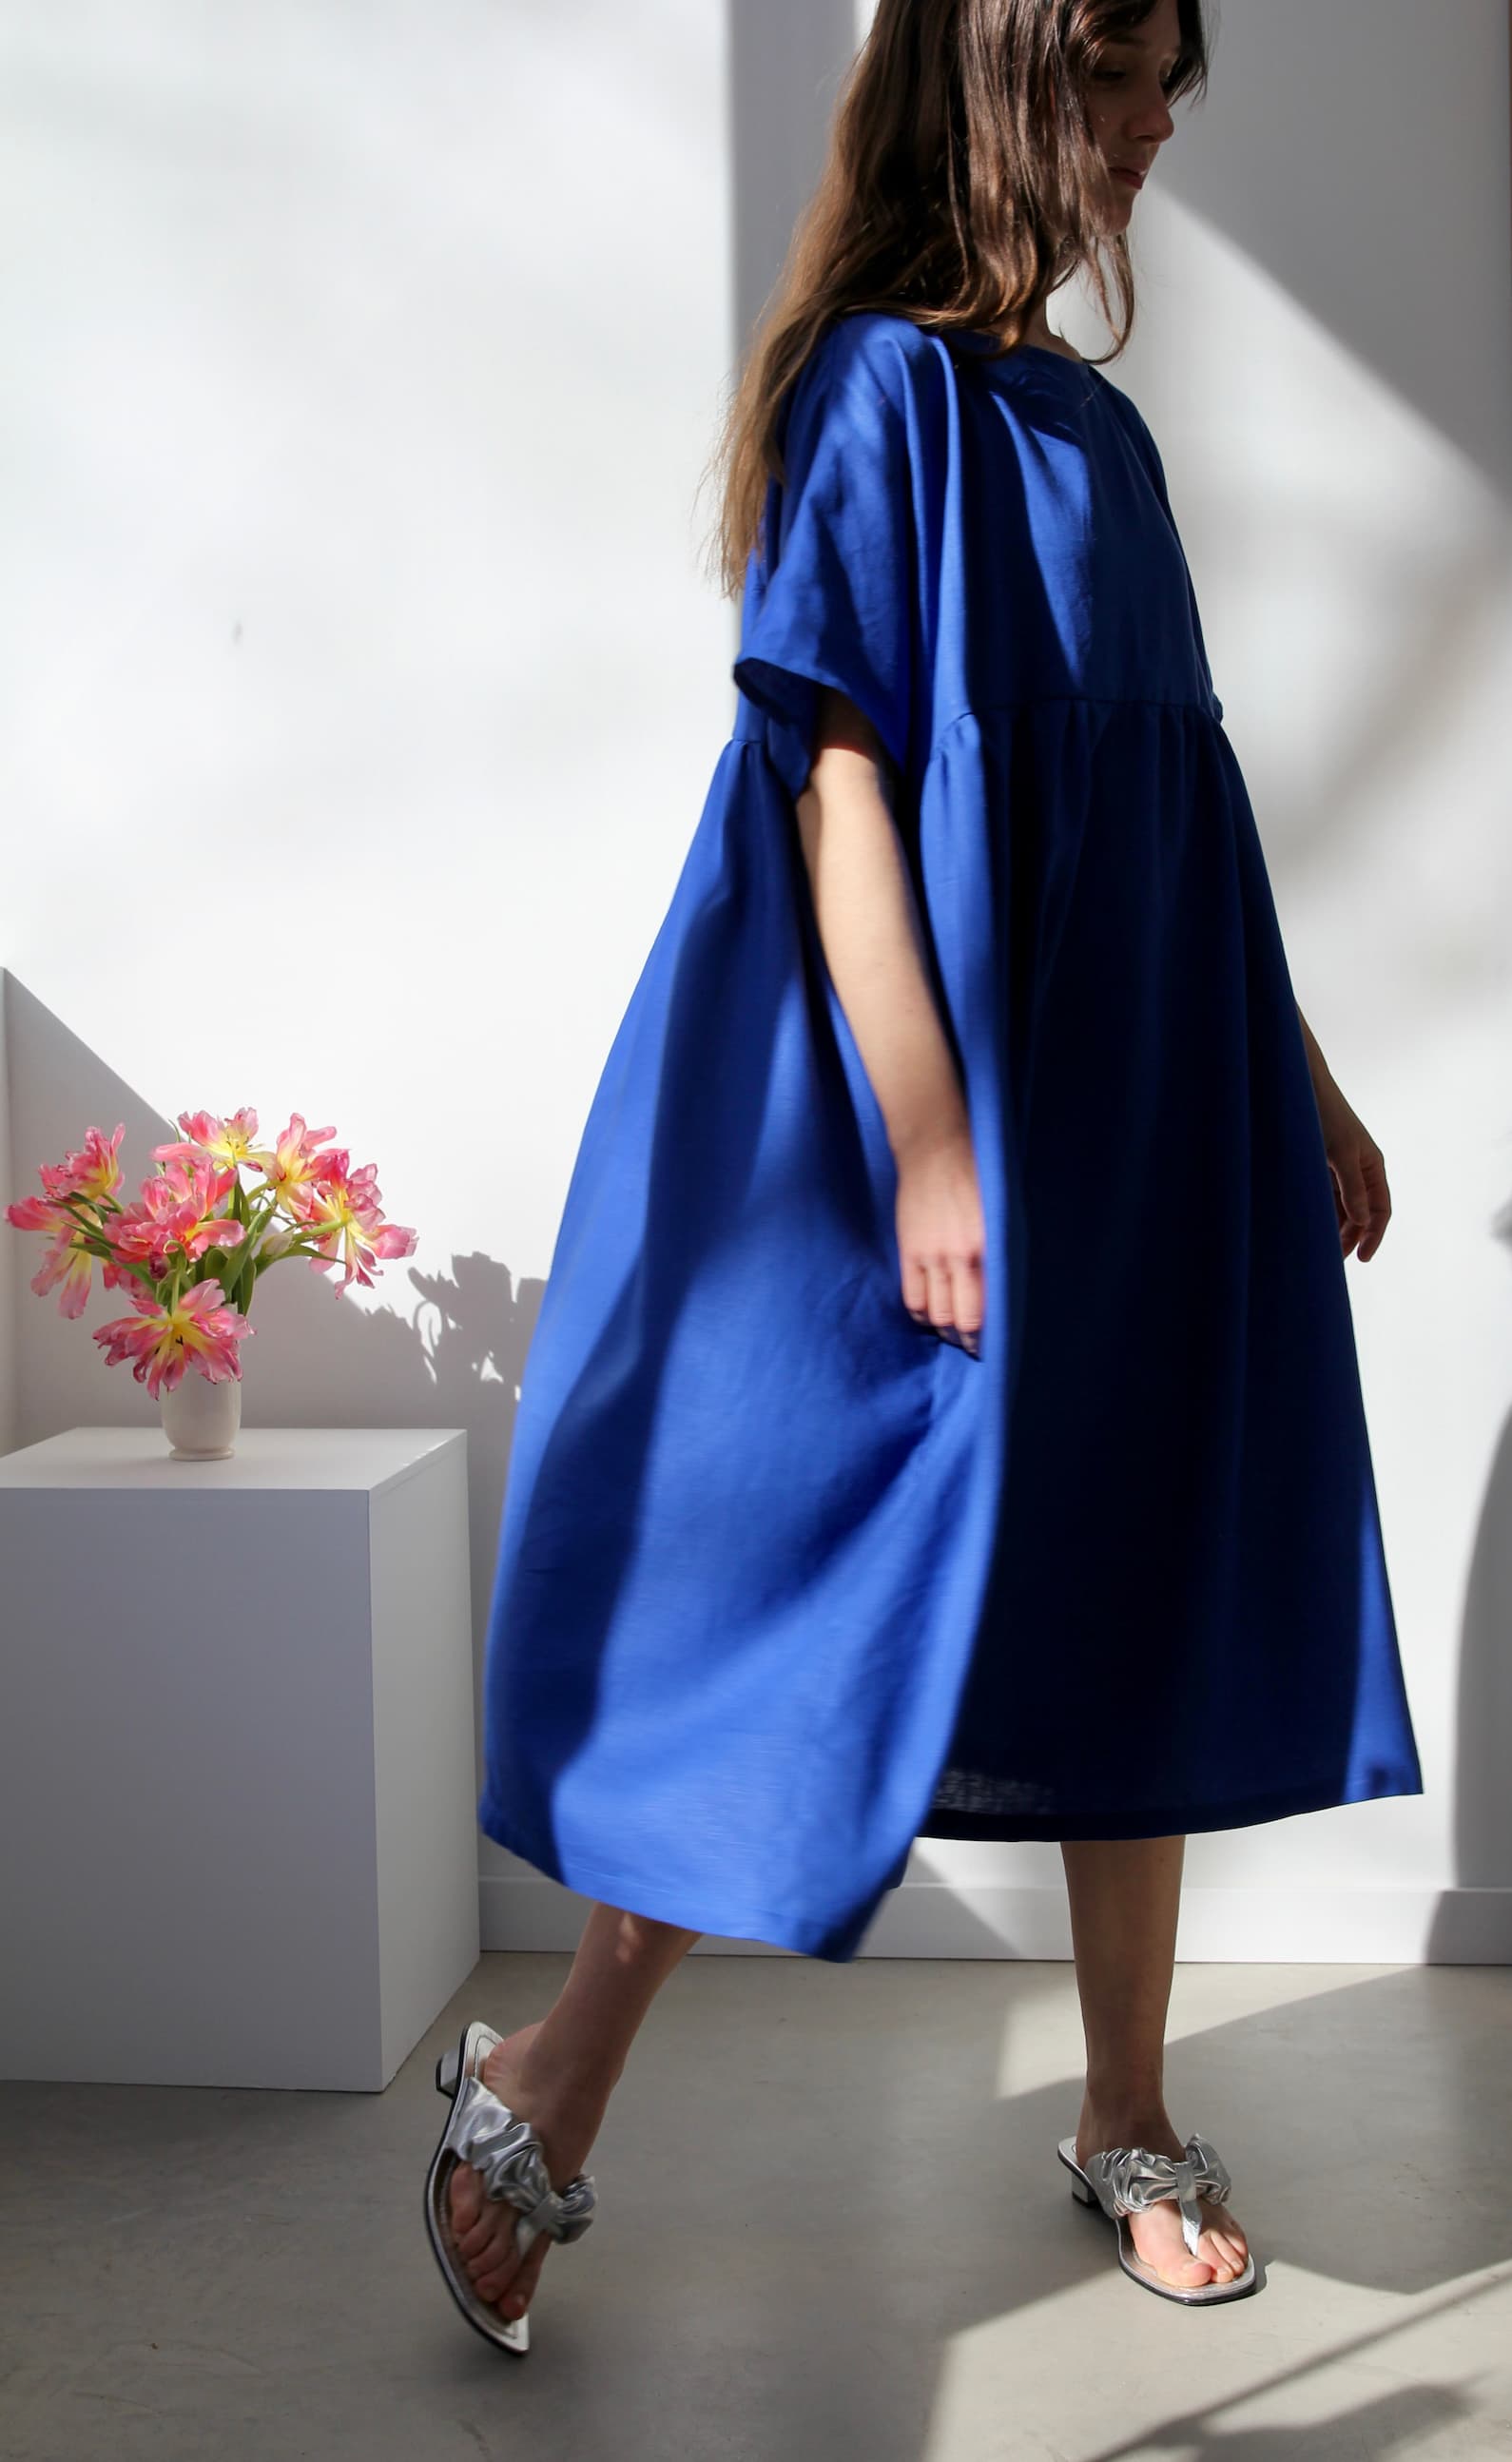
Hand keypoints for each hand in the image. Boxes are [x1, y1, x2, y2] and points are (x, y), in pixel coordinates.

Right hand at [893, 1121, 985, 1353]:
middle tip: (972, 1347)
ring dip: (944, 1330)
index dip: (989, 1333)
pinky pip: (912, 1297)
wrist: (936, 1151)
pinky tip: (928, 1317)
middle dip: (967, 1340)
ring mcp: (931, 1257)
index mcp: (988, 1249)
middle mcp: (960, 1258)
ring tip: (950, 1335)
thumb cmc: (977, 1177)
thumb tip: (1001, 1286)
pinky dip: (921, 1314)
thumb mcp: (1001, 1215)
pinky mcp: (909, 1251)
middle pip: (961, 1318)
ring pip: (935, 1312)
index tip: (992, 1344)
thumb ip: (1000, 1252)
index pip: (988, 1308)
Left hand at [1309, 1068, 1391, 1262]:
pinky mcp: (1319, 1166)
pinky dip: (1321, 1213)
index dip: (1374, 1235)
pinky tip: (1310, 1228)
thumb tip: (1362, 1221)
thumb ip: (1352, 1188)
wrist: (1301, 1090)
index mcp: (1373, 1166)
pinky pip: (1324, 1197)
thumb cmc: (1326, 1117)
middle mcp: (1359, 1169)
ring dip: (1335, 1228)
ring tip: (1323, 1250)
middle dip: (1352, 1237)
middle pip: (1361, 1213)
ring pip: (1341, 1207)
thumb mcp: (1341, 1154)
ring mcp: (1339, 1169)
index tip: (1363, 1258)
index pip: (1381, 1210)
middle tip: (1336, 1261)